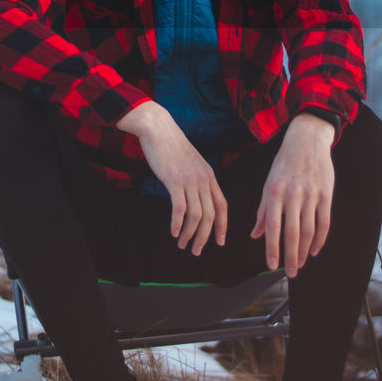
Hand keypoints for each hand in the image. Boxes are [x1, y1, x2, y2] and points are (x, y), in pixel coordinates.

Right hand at [117, 101, 227, 254]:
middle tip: (196, 251)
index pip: (222, 206)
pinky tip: (173, 232)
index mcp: (209, 176)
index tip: (219, 242)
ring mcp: (190, 180)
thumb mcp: (191, 163)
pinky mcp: (174, 181)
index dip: (222, 226)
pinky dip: (177, 223)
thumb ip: (196, 180)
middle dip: (205, 237)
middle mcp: (203, 180)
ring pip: (196, 215)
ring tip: (182, 244)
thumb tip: (195, 199)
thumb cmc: (172, 147)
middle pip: (210, 215)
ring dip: (189, 234)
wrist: (159, 129)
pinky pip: (180, 208)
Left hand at [251, 113, 334, 277]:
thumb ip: (263, 210)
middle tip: (290, 273)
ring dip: (304, 250)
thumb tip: (256, 235)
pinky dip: (320, 239)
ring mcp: (311, 194)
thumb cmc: (284, 164)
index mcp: (274, 192)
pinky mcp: (326, 194)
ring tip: (300, 264)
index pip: (272, 226)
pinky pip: (324, 222)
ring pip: (309, 230)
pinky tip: (314, 250)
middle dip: (290, 255)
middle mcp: (293, 194)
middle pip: (292, 232)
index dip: (272, 247)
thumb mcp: (269, 183)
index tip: (271, 265)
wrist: (307, 140)